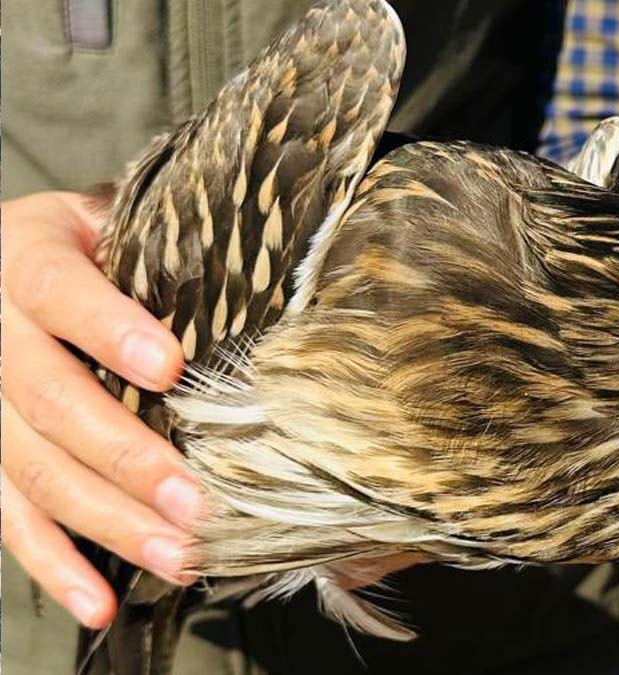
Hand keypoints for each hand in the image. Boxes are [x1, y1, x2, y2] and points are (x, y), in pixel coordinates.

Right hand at [1, 192, 199, 628]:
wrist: (4, 260)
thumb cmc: (92, 241)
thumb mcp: (117, 219)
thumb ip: (168, 245)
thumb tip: (273, 274)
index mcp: (24, 259)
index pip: (58, 292)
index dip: (108, 329)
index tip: (169, 368)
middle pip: (50, 401)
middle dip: (128, 458)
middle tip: (199, 502)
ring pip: (33, 471)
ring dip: (107, 522)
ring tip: (179, 557)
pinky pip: (8, 516)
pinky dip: (53, 564)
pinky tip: (101, 600)